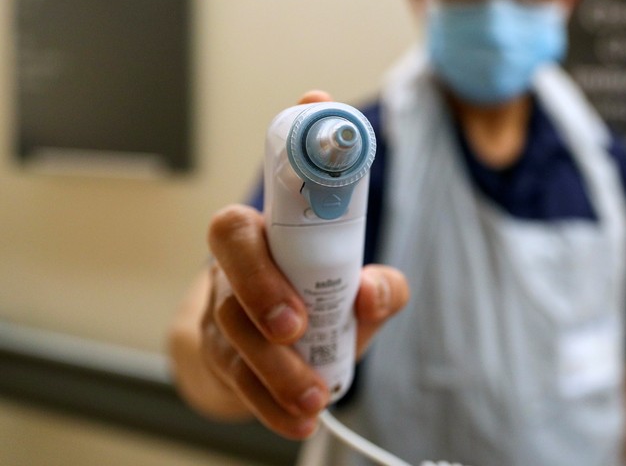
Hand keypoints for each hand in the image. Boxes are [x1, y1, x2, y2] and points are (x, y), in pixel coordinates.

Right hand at [197, 91, 408, 438]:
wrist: (280, 336)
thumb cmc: (317, 294)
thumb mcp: (354, 286)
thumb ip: (380, 285)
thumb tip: (374, 292)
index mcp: (257, 238)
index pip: (233, 231)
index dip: (256, 266)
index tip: (296, 307)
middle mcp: (228, 277)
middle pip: (228, 294)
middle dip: (263, 318)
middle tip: (298, 338)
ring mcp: (219, 322)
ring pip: (231, 344)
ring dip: (276, 375)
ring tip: (315, 398)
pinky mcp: (220, 362)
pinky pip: (238, 384)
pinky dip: (270, 407)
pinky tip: (298, 421)